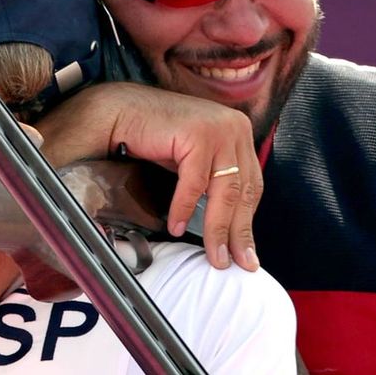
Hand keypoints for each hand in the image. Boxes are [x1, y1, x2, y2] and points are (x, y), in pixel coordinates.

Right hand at [34, 82, 262, 271]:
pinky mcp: (198, 134)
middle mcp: (236, 127)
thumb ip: (215, 182)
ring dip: (217, 229)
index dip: (248, 222)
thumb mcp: (195, 160)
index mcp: (240, 133)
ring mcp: (219, 128)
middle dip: (238, 233)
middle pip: (244, 190)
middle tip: (235, 264)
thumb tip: (228, 227)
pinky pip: (195, 183)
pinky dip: (184, 209)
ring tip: (213, 256)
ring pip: (225, 191)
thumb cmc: (157, 138)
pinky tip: (174, 228)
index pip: (252, 185)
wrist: (122, 111)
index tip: (246, 254)